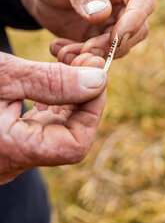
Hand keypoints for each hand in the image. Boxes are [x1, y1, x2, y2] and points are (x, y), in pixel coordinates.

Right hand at [0, 52, 106, 183]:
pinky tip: (54, 79)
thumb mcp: (3, 75)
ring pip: (57, 129)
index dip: (93, 110)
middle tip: (87, 62)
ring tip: (72, 64)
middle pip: (70, 135)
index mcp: (10, 151)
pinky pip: (41, 125)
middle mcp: (12, 160)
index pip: (75, 144)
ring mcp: (10, 151)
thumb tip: (98, 82)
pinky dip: (54, 101)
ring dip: (71, 96)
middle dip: (85, 97)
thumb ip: (50, 82)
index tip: (97, 75)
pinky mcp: (8, 139)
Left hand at [18, 0, 154, 57]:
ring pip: (119, 47)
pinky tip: (60, 51)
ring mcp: (113, 22)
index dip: (135, 20)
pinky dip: (81, 58)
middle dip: (113, 44)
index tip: (115, 37)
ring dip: (96, 55)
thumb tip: (102, 14)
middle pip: (138, 29)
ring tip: (66, 53)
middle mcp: (125, 1)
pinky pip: (99, 55)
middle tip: (87, 50)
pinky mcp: (99, 38)